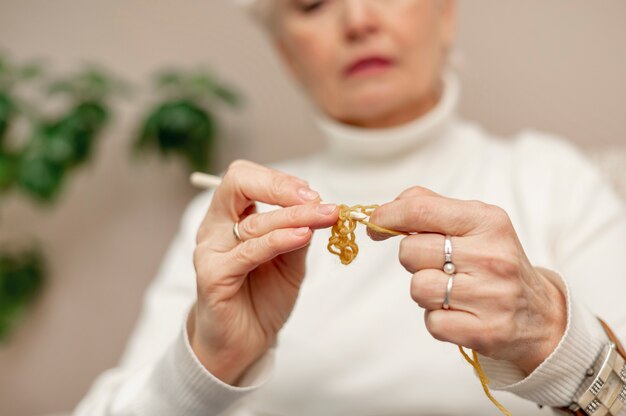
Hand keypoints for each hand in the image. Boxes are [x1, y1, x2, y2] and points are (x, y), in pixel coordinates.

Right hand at [188, 160, 337, 383]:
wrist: (244, 343)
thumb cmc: (263, 297)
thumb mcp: (289, 259)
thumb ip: (298, 232)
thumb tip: (319, 206)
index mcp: (230, 217)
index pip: (245, 178)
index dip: (278, 180)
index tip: (312, 192)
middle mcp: (215, 228)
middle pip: (236, 184)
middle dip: (279, 185)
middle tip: (314, 197)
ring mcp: (211, 251)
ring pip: (253, 222)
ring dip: (294, 216)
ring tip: (324, 216)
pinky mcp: (213, 277)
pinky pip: (249, 252)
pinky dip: (278, 240)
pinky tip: (301, 236)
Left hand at [368, 186, 566, 374]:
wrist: (541, 315)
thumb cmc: (495, 262)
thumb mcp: (475, 223)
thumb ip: (431, 207)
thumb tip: (384, 210)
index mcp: (487, 221)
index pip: (420, 210)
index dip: (387, 216)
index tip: (375, 224)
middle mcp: (492, 256)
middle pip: (410, 251)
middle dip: (413, 258)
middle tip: (437, 264)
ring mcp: (490, 296)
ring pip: (417, 288)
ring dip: (424, 290)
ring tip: (450, 289)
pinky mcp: (485, 331)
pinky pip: (432, 322)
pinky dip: (437, 318)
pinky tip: (459, 312)